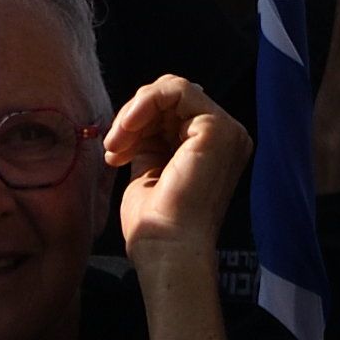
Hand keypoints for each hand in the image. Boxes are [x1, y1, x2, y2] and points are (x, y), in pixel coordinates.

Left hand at [104, 70, 244, 271]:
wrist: (167, 249)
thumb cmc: (156, 225)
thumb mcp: (149, 170)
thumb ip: (149, 142)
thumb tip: (136, 120)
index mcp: (212, 150)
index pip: (174, 113)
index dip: (138, 124)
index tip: (114, 153)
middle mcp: (226, 138)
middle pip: (172, 99)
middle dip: (135, 117)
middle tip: (113, 147)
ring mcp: (226, 131)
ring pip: (172, 90)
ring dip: (135, 112)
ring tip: (117, 143)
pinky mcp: (217, 128)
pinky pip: (176, 91)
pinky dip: (144, 103)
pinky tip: (127, 127)